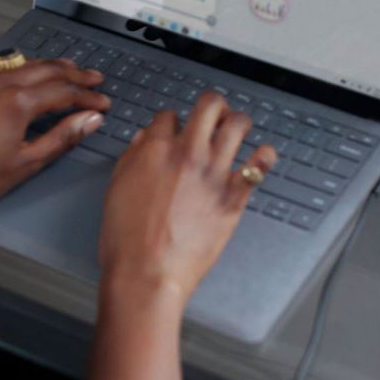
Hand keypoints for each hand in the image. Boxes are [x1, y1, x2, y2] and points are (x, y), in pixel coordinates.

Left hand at [0, 58, 109, 223]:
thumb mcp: (25, 164)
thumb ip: (61, 137)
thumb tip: (91, 119)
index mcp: (17, 101)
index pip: (63, 91)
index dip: (87, 97)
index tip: (104, 104)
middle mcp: (0, 83)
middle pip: (46, 71)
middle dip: (74, 75)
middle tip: (95, 80)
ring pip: (23, 65)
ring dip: (49, 67)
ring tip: (69, 70)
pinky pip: (0, 69)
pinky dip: (20, 68)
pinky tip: (24, 74)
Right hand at [97, 92, 277, 306]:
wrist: (147, 274)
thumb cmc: (127, 240)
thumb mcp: (116, 189)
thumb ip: (132, 158)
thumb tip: (143, 140)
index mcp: (155, 149)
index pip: (169, 115)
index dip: (171, 121)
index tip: (175, 130)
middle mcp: (188, 153)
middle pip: (209, 105)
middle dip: (212, 105)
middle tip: (214, 115)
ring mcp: (214, 173)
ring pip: (238, 125)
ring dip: (238, 123)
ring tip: (237, 130)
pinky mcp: (234, 197)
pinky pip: (260, 165)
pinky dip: (264, 156)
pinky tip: (260, 155)